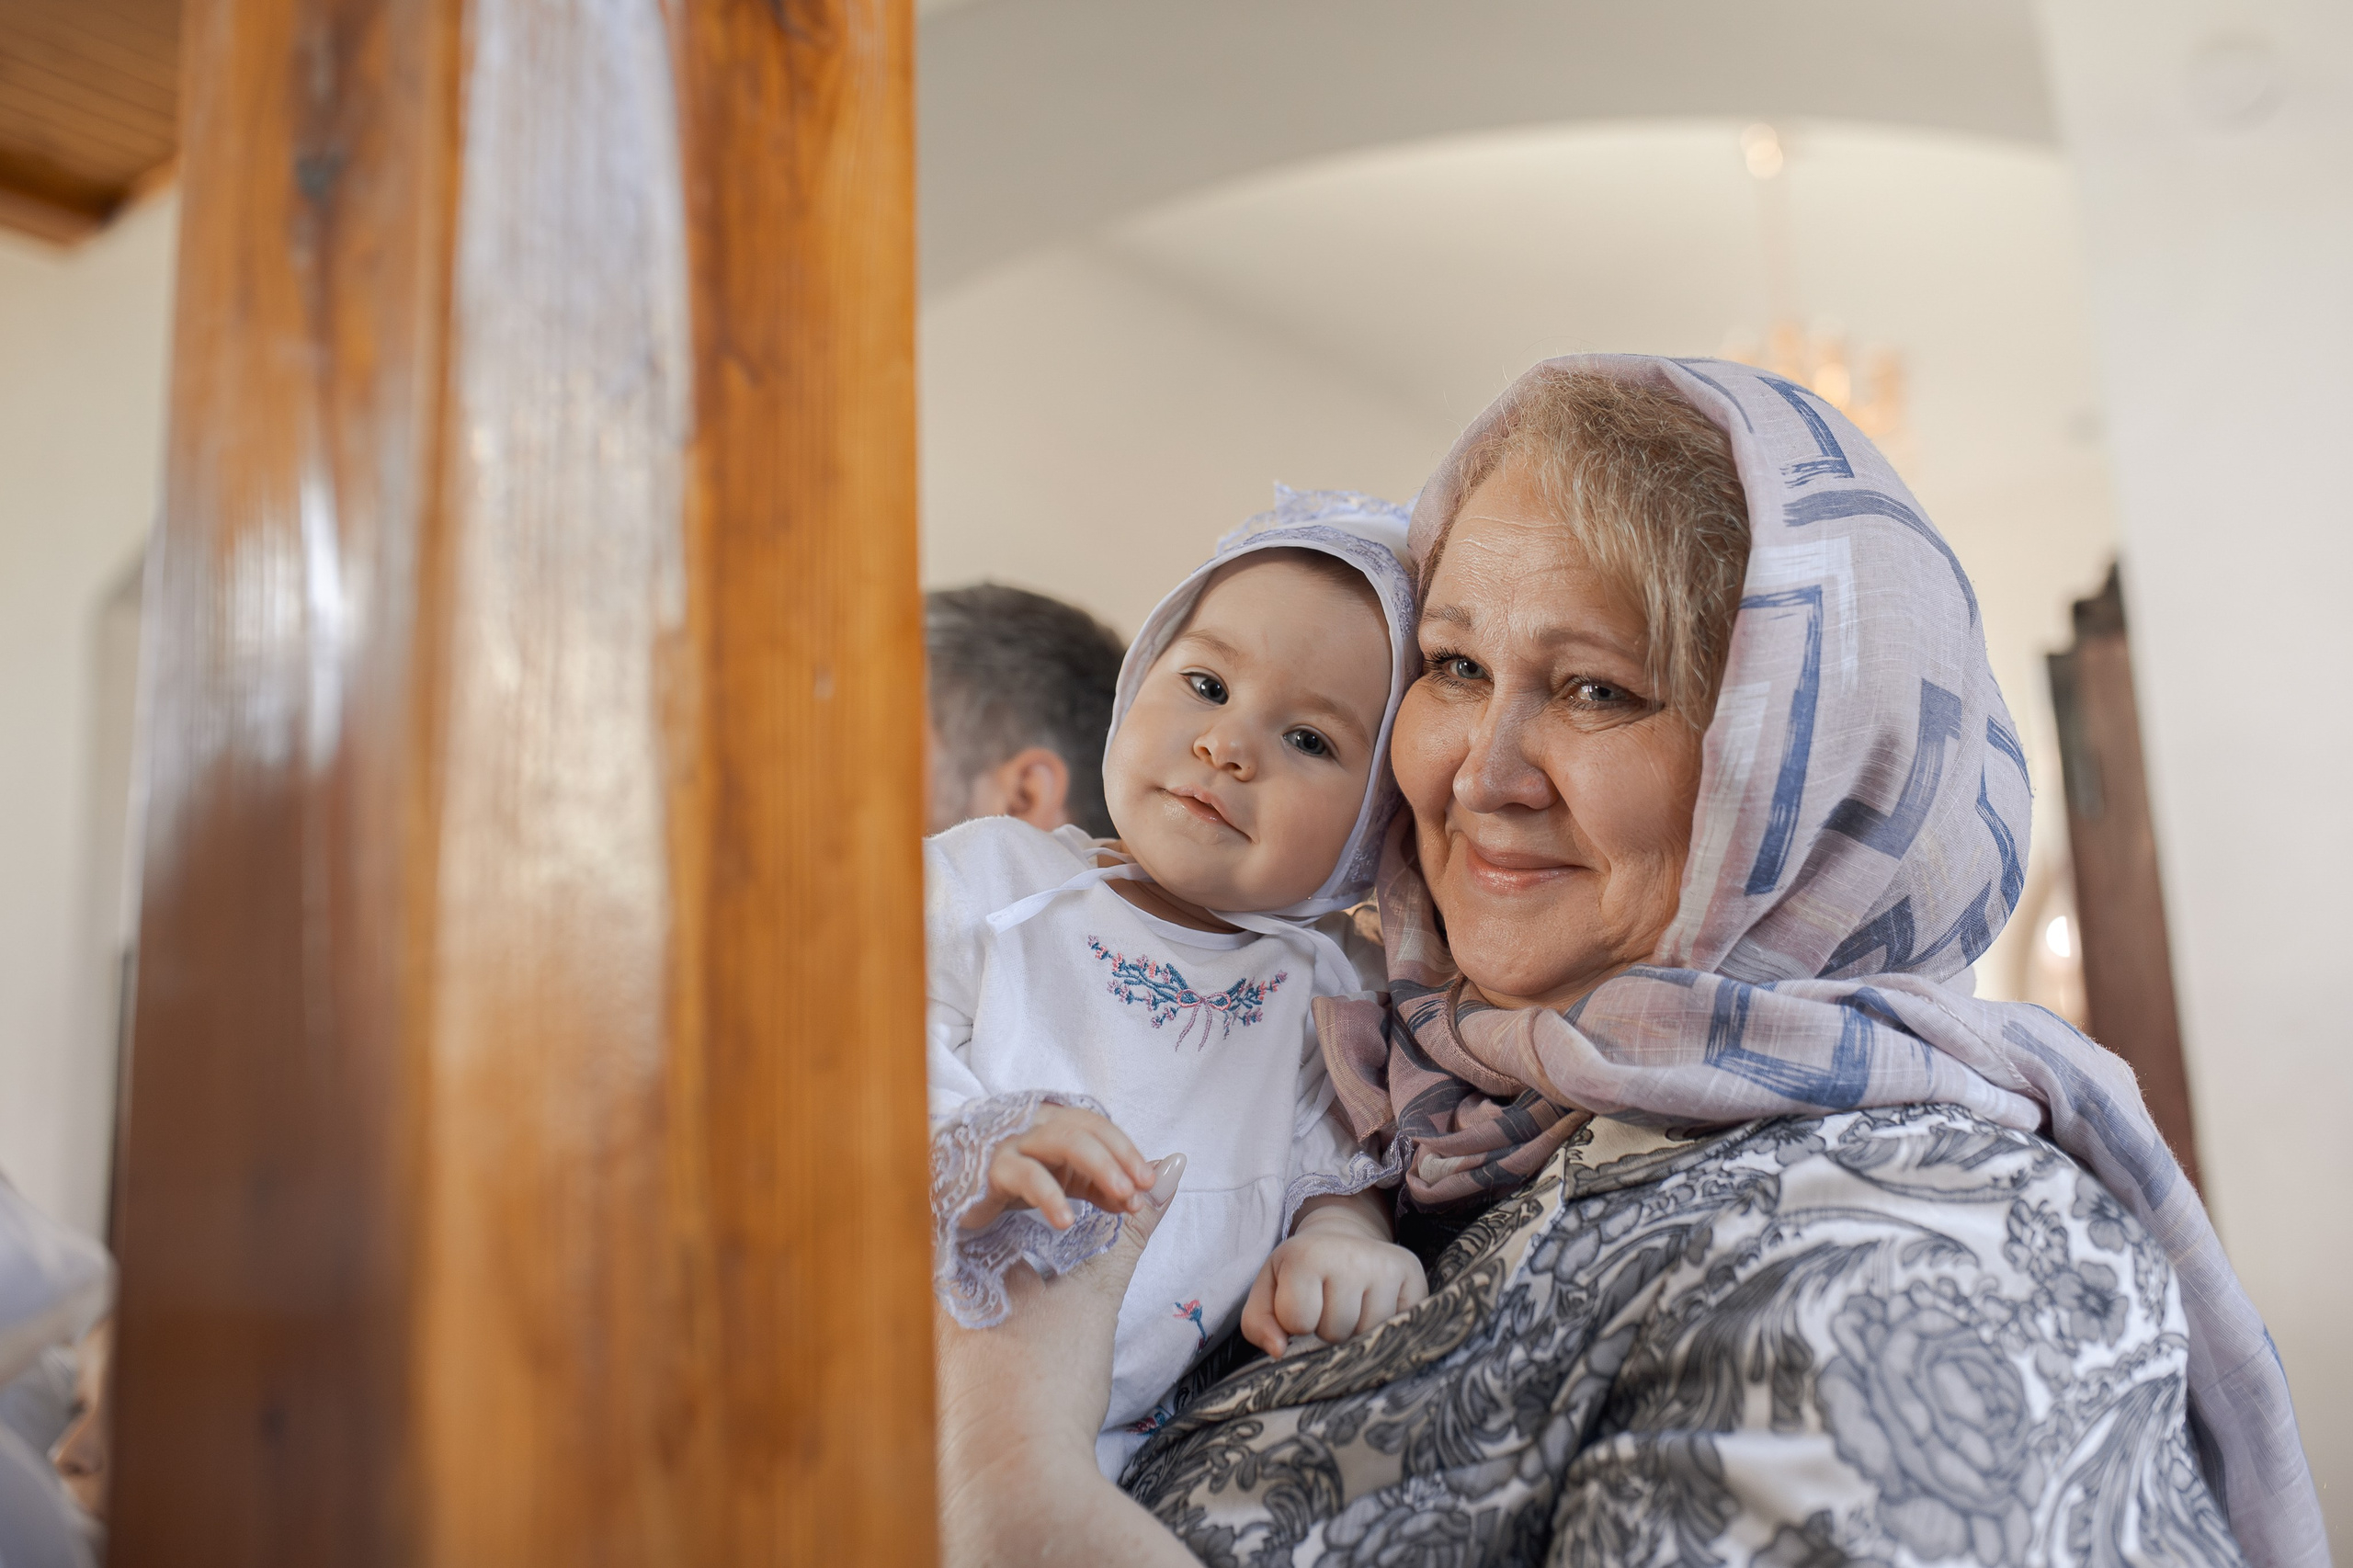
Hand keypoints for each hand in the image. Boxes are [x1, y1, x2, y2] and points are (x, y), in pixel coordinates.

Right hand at [960, 1103, 1159, 1231]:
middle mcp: (1035, 1125)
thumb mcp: (1071, 1187)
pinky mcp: (989, 1170)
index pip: (1098, 1125)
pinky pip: (1025, 1175)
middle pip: (1085, 1127)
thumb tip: (1165, 1176)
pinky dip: (1050, 1196)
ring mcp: (1012, 1143)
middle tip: (1141, 1189)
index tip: (1150, 1182)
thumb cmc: (1015, 1186)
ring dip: (1098, 1167)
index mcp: (1055, 1124)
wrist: (954, 1201)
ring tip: (1122, 1198)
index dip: (1126, 1150)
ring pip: (1062, 1141)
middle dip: (1119, 1156)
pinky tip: (1067, 1220)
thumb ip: (1111, 1186)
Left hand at [1241, 1193, 1427, 1357]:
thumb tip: (1278, 1352)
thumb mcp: (1269, 1289)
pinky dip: (1383, 1329)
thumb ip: (1257, 1323)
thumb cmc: (1302, 1273)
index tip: (1302, 1301)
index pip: (1297, 1321)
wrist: (1344, 1239)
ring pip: (1367, 1336)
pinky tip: (1375, 1307)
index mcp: (1306, 1254)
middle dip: (1327, 1329)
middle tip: (1329, 1303)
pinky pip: (1399, 1330)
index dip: (1295, 1322)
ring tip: (1352, 1306)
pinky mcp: (1415, 1278)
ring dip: (1355, 1333)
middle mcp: (1351, 1255)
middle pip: (1335, 1332)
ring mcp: (1387, 1266)